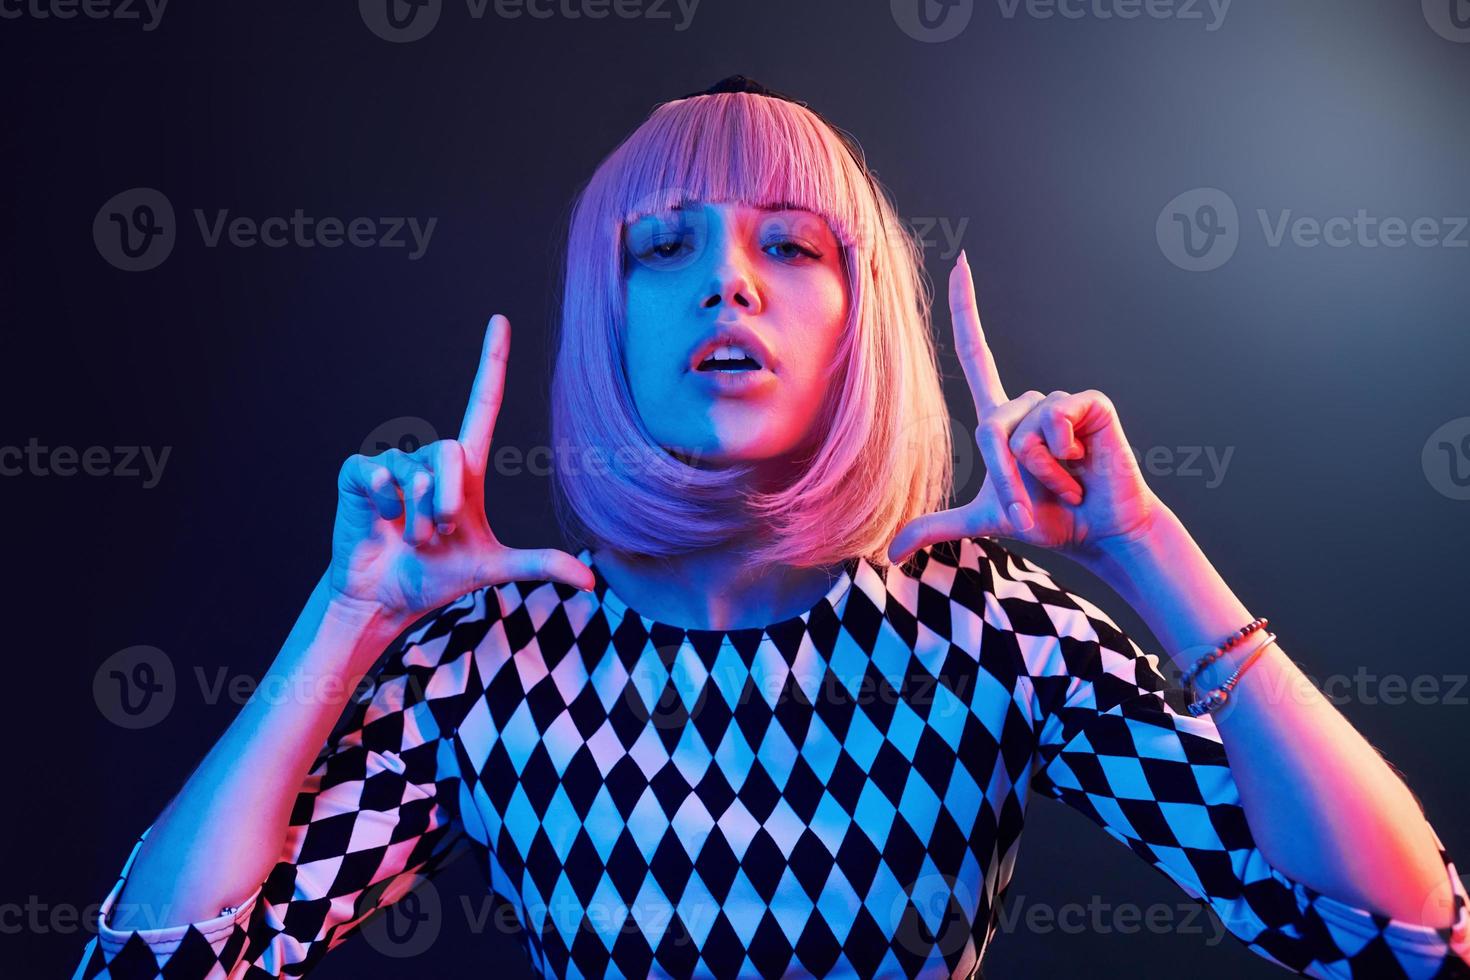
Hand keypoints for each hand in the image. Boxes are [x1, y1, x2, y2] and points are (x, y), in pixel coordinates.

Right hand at [328, 314, 595, 618]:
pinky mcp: (359, 473)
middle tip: (436, 534)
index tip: (499, 320)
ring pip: (416, 471)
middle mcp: (431, 457)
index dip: (491, 361)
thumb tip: (592, 584)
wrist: (386, 597)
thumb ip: (539, 565)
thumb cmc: (436, 576)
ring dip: (417, 515)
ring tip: (410, 536)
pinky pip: (380, 473)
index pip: (483, 402)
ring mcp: (393, 462)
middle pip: (451, 450)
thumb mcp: (492, 568)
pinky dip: (386, 504)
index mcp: (466, 468)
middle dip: (446, 501)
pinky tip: (381, 520)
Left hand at [888, 251, 1162, 564]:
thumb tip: (891, 553)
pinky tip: (1083, 463)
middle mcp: (1029, 402)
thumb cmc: (1049, 519)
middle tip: (1036, 500)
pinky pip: (1056, 421)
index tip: (961, 261)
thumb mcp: (985, 520)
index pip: (977, 352)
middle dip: (1009, 477)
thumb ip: (937, 527)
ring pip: (1023, 429)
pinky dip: (1062, 454)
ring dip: (1039, 471)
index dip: (967, 309)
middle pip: (991, 427)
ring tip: (1065, 481)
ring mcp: (1061, 401)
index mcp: (1003, 418)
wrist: (1098, 531)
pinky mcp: (1089, 403)